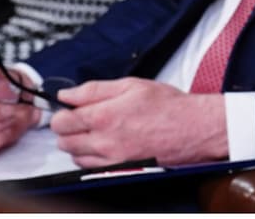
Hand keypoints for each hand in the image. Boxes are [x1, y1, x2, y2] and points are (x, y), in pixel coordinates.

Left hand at [50, 78, 228, 167]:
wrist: (194, 128)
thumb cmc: (168, 106)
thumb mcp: (132, 85)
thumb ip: (94, 89)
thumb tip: (66, 93)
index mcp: (104, 116)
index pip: (61, 121)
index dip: (63, 112)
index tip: (71, 109)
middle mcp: (103, 141)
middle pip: (63, 141)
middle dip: (69, 128)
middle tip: (86, 118)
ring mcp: (111, 158)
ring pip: (74, 156)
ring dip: (79, 143)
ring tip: (99, 130)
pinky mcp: (119, 169)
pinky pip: (90, 167)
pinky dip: (90, 157)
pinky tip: (106, 144)